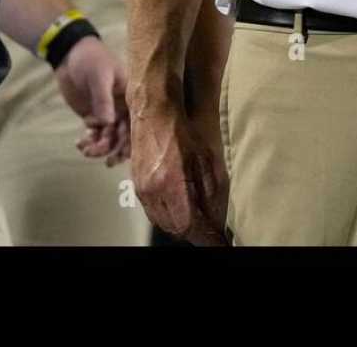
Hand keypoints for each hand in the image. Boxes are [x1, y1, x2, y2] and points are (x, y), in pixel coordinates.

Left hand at [58, 36, 130, 165]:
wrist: (69, 54)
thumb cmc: (90, 59)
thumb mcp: (98, 76)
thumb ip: (103, 99)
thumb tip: (108, 123)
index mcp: (130, 96)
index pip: (136, 122)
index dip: (131, 140)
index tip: (121, 153)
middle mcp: (122, 107)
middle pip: (123, 135)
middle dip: (114, 148)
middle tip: (105, 161)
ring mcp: (108, 113)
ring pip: (108, 137)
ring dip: (99, 147)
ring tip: (85, 149)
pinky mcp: (94, 115)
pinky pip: (95, 134)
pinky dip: (89, 141)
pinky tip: (80, 143)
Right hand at [132, 104, 227, 245]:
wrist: (153, 115)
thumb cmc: (182, 132)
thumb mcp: (207, 162)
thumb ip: (212, 195)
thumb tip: (217, 223)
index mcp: (171, 184)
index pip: (189, 225)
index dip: (206, 237)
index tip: (219, 241)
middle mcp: (152, 192)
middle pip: (175, 229)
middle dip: (194, 232)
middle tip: (211, 230)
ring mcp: (142, 190)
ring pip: (162, 223)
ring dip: (181, 226)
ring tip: (197, 219)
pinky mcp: (137, 187)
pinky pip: (153, 213)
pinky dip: (168, 216)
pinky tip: (180, 208)